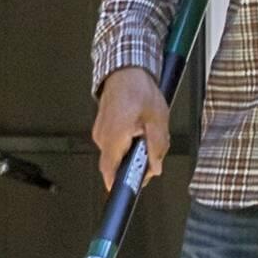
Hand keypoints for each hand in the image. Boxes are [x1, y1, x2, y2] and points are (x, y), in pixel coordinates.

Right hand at [92, 67, 170, 187]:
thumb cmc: (138, 89)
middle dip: (133, 166)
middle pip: (115, 166)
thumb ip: (158, 145)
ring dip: (130, 154)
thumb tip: (155, 166)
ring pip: (115, 156)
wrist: (125, 71)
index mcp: (115, 136)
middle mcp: (103, 137)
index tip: (131, 187)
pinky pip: (113, 146)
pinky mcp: (101, 129)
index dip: (121, 184)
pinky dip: (126, 145)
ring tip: (143, 136)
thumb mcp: (157, 118)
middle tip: (149, 155)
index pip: (110, 172)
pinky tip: (137, 131)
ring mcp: (100, 133)